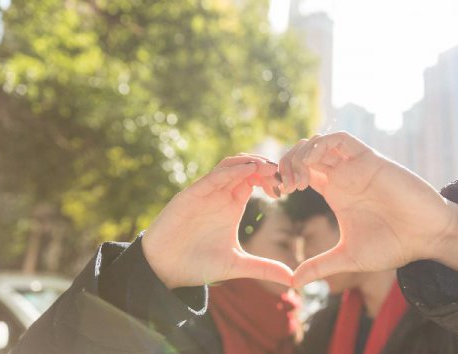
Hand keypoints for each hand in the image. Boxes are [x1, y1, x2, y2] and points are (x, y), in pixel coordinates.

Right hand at [141, 154, 291, 288]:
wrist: (164, 270)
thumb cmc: (197, 265)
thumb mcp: (237, 265)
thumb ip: (263, 268)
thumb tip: (292, 280)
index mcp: (232, 205)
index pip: (255, 180)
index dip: (271, 179)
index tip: (287, 188)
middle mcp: (220, 195)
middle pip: (245, 167)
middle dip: (266, 166)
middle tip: (283, 173)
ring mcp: (205, 193)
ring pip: (230, 165)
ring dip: (250, 162)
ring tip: (269, 167)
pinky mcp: (190, 195)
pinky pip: (212, 177)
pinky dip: (231, 171)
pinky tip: (248, 170)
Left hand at [280, 132, 457, 286]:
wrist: (426, 237)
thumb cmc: (393, 245)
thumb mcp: (348, 257)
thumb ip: (320, 266)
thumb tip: (292, 283)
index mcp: (334, 191)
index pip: (300, 171)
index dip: (283, 177)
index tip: (277, 195)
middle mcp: (342, 175)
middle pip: (304, 153)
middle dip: (287, 163)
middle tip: (284, 187)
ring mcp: (355, 166)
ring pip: (319, 142)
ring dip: (301, 155)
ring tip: (297, 181)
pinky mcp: (370, 160)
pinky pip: (340, 139)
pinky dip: (321, 146)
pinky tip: (313, 166)